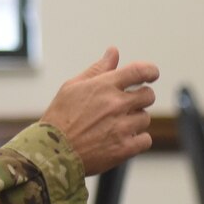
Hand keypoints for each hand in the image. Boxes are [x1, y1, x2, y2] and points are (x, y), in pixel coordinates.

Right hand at [38, 46, 158, 175]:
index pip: (139, 71)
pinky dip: (138, 140)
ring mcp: (121, 127)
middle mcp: (116, 104)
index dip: (150, 71)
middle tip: (127, 105)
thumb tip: (113, 52)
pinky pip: (145, 139)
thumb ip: (98, 69)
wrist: (51, 152)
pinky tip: (122, 139)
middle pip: (148, 95)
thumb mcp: (73, 86)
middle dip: (141, 98)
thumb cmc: (59, 118)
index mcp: (104, 86)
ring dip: (135, 121)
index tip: (152, 75)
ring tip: (116, 125)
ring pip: (145, 118)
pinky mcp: (124, 148)